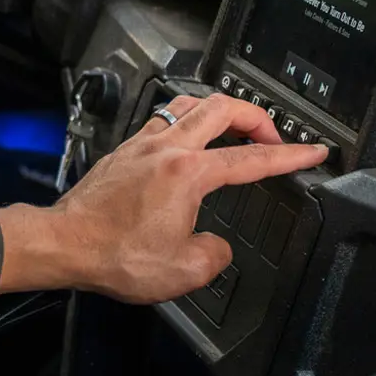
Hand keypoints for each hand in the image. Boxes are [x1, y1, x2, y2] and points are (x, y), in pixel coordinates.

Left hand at [0, 94, 326, 303]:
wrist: (63, 244)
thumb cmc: (112, 254)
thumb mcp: (183, 271)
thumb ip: (214, 256)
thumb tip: (216, 246)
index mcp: (189, 173)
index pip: (253, 158)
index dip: (290, 155)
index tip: (312, 151)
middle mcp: (166, 149)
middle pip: (222, 107)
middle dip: (256, 115)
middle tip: (272, 133)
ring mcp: (141, 145)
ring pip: (187, 104)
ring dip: (217, 110)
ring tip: (232, 126)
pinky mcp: (122, 152)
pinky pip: (161, 120)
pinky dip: (184, 123)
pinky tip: (184, 140)